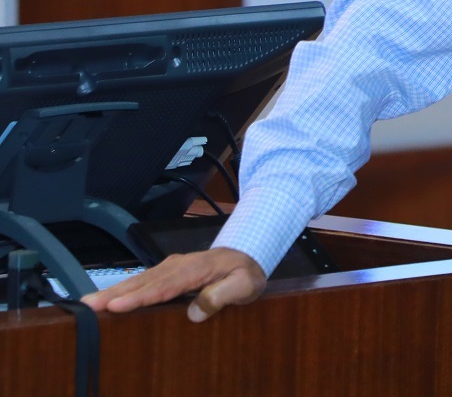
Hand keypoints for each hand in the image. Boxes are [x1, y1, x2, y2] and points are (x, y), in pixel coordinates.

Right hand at [82, 247, 266, 321]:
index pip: (164, 287)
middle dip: (114, 294)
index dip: (139, 297)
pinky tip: (106, 300)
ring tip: (87, 304)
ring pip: (138, 280)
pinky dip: (122, 290)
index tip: (116, 306)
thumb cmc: (245, 273)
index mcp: (195, 269)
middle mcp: (177, 265)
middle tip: (87, 306)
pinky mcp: (165, 272)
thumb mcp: (244, 285)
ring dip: (112, 292)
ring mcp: (170, 267)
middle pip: (143, 282)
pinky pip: (141, 282)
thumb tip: (195, 313)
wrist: (248, 254)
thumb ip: (223, 295)